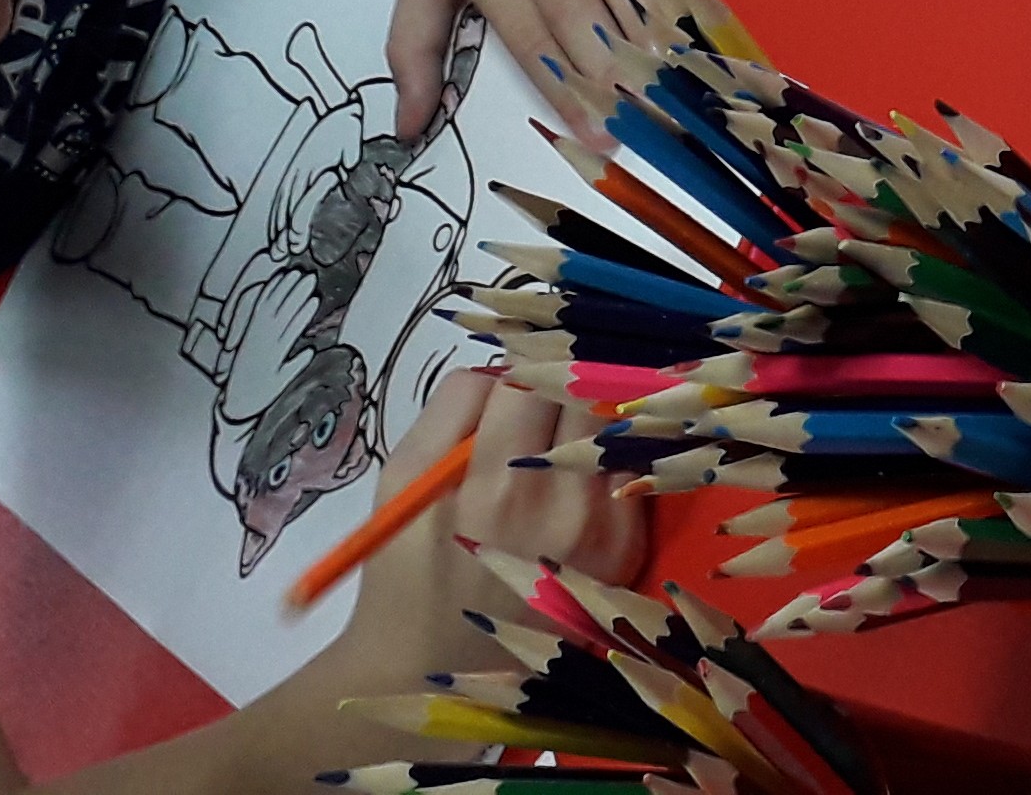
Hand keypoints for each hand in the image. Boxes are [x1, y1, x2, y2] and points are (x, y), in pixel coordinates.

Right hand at [323, 374, 647, 679]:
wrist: (433, 667)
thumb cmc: (408, 569)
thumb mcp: (402, 478)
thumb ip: (453, 406)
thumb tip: (505, 362)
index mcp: (495, 489)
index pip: (534, 378)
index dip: (520, 366)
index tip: (512, 375)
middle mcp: (562, 510)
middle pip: (586, 396)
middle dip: (562, 385)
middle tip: (538, 399)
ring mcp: (604, 536)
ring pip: (614, 429)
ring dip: (589, 420)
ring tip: (558, 433)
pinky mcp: (627, 555)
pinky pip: (628, 474)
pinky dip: (606, 462)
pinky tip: (576, 476)